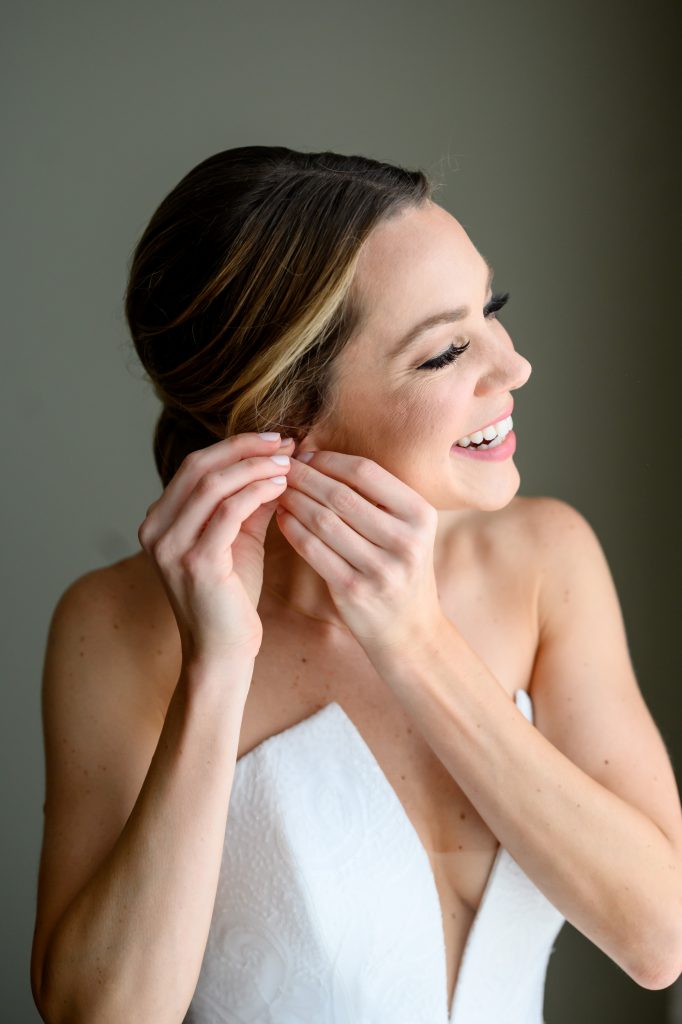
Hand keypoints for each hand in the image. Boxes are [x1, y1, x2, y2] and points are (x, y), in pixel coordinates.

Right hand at [137, 432, 294, 662]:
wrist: (223, 651)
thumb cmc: (231, 597)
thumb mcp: (239, 539)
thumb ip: (249, 502)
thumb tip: (276, 461)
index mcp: (160, 520)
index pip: (195, 465)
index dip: (236, 446)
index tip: (275, 439)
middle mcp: (156, 529)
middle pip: (200, 466)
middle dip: (245, 448)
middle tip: (285, 442)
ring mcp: (171, 545)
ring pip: (213, 484)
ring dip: (255, 467)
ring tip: (289, 463)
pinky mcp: (196, 561)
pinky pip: (229, 511)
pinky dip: (257, 491)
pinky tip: (282, 486)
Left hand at [274, 451, 442, 650]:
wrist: (410, 631)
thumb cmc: (401, 569)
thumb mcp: (409, 531)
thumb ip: (378, 498)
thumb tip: (322, 459)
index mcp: (421, 515)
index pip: (367, 472)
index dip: (330, 460)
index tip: (306, 456)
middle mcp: (405, 540)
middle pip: (341, 495)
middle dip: (305, 477)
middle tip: (282, 469)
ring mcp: (380, 568)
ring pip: (323, 521)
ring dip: (294, 501)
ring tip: (278, 490)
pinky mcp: (353, 590)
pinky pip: (313, 550)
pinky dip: (292, 529)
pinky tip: (281, 518)